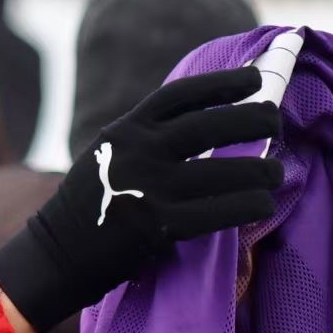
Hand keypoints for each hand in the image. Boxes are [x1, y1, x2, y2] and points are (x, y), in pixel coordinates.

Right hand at [0, 67, 281, 332]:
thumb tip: (204, 128)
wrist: (55, 254)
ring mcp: (147, 188)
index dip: (221, 84)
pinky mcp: (156, 226)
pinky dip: (246, 206)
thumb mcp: (107, 156)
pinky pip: (216, 212)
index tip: (254, 78)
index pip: (180, 95)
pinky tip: (262, 204)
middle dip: (251, 119)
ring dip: (259, 170)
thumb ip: (144, 139)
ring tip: (276, 171)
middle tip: (276, 121)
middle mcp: (136, 152)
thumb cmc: (89, 206)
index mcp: (123, 130)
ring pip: (221, 170)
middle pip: (208, 126)